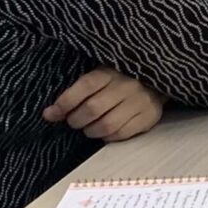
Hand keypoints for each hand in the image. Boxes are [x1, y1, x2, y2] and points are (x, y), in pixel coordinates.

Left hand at [44, 67, 163, 141]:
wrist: (158, 78)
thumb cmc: (120, 78)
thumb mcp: (100, 76)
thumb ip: (76, 93)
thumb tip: (49, 114)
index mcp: (112, 70)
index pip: (85, 86)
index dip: (65, 102)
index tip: (51, 113)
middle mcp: (128, 84)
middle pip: (93, 108)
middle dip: (75, 120)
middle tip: (74, 120)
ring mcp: (141, 101)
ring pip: (106, 125)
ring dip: (90, 131)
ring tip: (89, 127)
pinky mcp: (150, 116)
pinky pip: (122, 134)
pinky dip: (108, 136)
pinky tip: (106, 130)